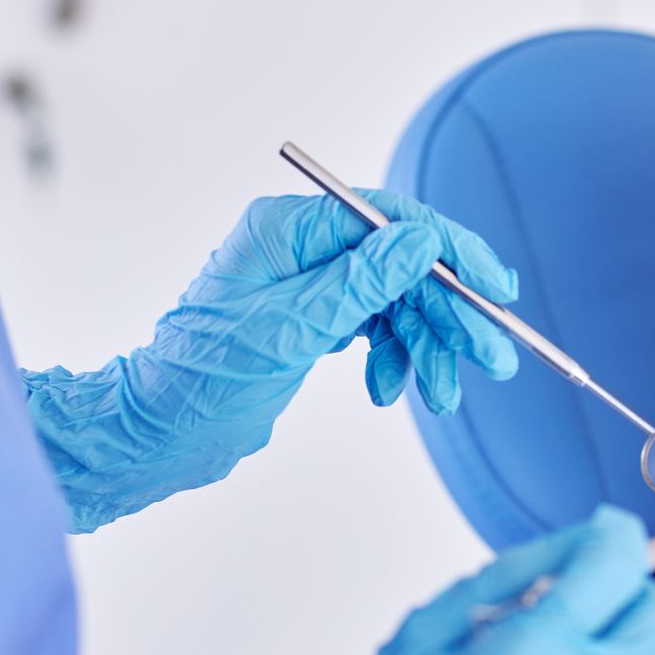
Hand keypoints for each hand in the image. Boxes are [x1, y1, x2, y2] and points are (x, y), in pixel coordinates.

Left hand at [22, 190, 519, 532]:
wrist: (160, 435)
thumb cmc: (202, 382)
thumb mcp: (288, 332)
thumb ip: (358, 284)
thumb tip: (420, 241)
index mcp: (285, 229)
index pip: (390, 219)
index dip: (450, 251)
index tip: (494, 289)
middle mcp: (300, 246)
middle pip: (402, 263)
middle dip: (448, 313)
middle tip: (491, 355)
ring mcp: (309, 281)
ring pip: (397, 300)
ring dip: (427, 346)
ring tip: (442, 395)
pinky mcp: (314, 315)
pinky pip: (378, 326)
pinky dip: (395, 358)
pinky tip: (390, 390)